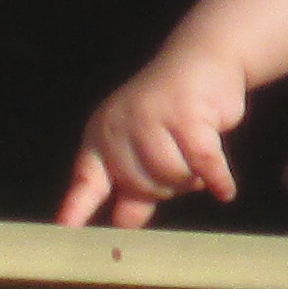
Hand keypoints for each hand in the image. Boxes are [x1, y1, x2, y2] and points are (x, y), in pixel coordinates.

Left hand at [64, 43, 252, 225]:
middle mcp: (119, 125)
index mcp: (101, 136)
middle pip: (141, 187)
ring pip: (173, 176)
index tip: (64, 229)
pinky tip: (223, 189)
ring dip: (193, 176)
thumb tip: (123, 225)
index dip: (76, 207)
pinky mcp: (186, 115)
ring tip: (198, 149)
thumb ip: (135, 189)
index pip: (86, 180)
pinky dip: (217, 179)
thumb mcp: (145, 149)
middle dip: (168, 186)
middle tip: (183, 160)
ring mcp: (150, 117)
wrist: (203, 59)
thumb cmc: (172, 112)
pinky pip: (203, 164)